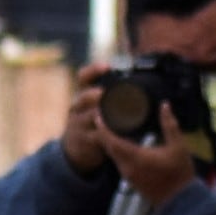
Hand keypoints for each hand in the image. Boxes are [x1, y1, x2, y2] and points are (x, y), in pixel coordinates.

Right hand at [55, 66, 120, 181]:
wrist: (75, 148)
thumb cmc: (92, 121)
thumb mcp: (94, 106)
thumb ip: (110, 94)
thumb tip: (140, 77)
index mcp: (82, 94)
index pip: (83, 77)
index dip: (93, 71)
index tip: (107, 66)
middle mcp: (78, 107)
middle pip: (85, 97)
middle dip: (97, 94)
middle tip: (107, 92)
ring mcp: (79, 124)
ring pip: (91, 117)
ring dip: (103, 114)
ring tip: (115, 113)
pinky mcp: (84, 140)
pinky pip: (95, 136)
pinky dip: (106, 134)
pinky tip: (117, 132)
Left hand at [85, 104, 196, 214]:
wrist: (179, 201)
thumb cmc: (179, 172)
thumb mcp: (178, 146)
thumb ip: (170, 124)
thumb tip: (165, 105)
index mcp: (136, 157)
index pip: (112, 141)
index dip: (103, 129)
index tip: (99, 115)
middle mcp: (127, 167)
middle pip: (109, 148)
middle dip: (104, 133)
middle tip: (104, 117)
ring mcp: (127, 175)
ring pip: (113, 156)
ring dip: (110, 142)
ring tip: (111, 126)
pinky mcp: (130, 180)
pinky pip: (118, 162)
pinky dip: (116, 151)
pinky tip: (121, 142)